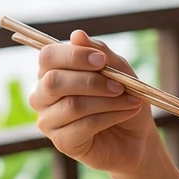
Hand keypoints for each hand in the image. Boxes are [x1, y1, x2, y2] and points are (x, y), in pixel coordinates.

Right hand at [27, 30, 158, 175]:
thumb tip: (76, 35)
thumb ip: (99, 51)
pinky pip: (84, 126)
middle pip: (54, 82)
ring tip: (131, 100)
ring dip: (107, 101)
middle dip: (91, 81)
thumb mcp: (118, 70)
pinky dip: (110, 116)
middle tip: (119, 85)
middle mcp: (43, 96)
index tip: (102, 61)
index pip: (47, 57)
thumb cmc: (122, 98)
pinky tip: (126, 113)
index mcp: (51, 72)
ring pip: (72, 105)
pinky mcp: (62, 143)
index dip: (73, 56)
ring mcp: (49, 121)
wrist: (136, 136)